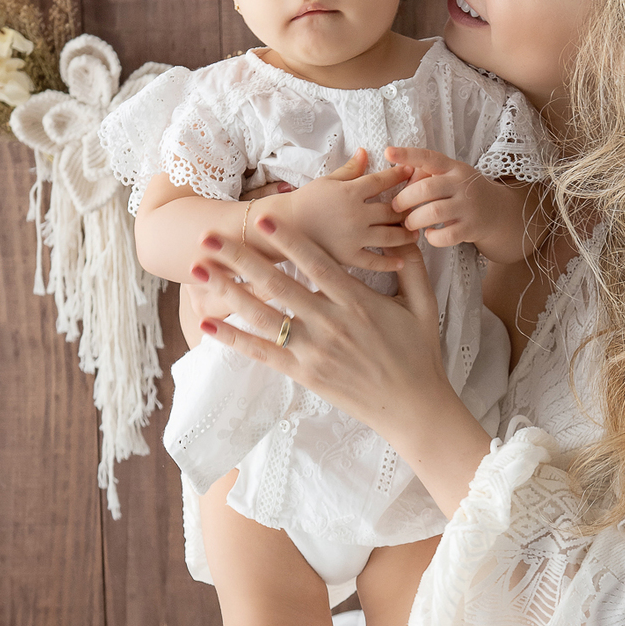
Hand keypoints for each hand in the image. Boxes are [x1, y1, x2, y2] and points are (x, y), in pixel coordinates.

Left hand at [189, 214, 491, 516]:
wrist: (414, 408)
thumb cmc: (420, 355)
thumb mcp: (424, 306)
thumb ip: (413, 268)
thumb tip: (409, 235)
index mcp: (358, 302)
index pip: (316, 263)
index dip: (287, 240)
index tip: (261, 217)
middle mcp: (332, 323)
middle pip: (278, 284)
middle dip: (241, 258)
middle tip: (210, 236)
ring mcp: (315, 351)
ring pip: (264, 316)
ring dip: (228, 291)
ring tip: (200, 271)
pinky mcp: (305, 374)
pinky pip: (263, 353)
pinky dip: (234, 339)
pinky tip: (208, 323)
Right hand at [280, 148, 418, 271]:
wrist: (284, 226)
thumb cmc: (306, 201)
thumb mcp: (328, 181)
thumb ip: (351, 169)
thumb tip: (366, 152)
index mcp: (350, 192)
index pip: (383, 181)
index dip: (400, 176)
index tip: (414, 173)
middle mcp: (356, 214)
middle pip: (393, 210)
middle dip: (409, 208)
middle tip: (421, 208)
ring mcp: (353, 237)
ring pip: (390, 236)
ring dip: (406, 235)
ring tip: (414, 233)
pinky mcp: (348, 257)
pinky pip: (375, 261)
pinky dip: (391, 262)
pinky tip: (401, 261)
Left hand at [387, 145, 530, 261]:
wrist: (498, 211)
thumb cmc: (462, 192)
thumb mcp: (450, 176)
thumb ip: (427, 175)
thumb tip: (398, 177)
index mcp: (453, 168)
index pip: (429, 157)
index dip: (408, 154)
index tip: (388, 151)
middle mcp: (461, 184)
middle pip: (427, 189)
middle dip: (405, 199)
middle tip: (396, 207)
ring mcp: (468, 206)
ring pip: (434, 212)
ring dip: (415, 220)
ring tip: (410, 224)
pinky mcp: (471, 227)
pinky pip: (446, 235)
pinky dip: (433, 237)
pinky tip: (430, 234)